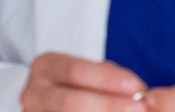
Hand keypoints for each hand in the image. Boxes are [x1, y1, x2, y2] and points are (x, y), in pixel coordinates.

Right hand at [21, 52, 145, 111]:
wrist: (54, 99)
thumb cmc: (84, 83)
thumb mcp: (94, 72)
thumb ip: (112, 78)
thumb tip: (142, 93)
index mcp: (46, 66)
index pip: (76, 71)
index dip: (107, 80)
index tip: (137, 87)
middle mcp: (32, 93)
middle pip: (68, 102)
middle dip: (107, 105)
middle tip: (138, 107)